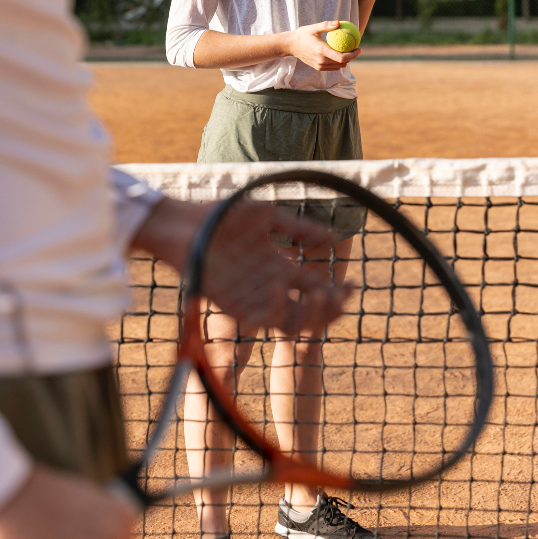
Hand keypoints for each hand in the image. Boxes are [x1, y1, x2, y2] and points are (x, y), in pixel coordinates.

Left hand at [133, 198, 349, 335]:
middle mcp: (270, 287)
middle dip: (329, 309)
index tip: (352, 286)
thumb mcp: (268, 218)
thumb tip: (336, 236)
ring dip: (308, 314)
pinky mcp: (232, 305)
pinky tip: (280, 291)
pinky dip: (274, 311)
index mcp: (280, 267)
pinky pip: (260, 320)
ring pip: (290, 322)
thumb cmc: (223, 216)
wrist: (185, 224)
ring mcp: (252, 298)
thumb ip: (299, 229)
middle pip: (308, 313)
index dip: (336, 292)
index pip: (315, 288)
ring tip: (317, 295)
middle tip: (339, 295)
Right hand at [286, 20, 360, 70]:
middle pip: (342, 63)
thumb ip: (327, 25)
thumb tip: (339, 22)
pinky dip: (339, 62)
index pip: (342, 57)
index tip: (359, 48)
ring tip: (350, 51)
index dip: (353, 55)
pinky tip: (341, 54)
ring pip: (339, 66)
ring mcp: (319, 66)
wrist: (290, 46)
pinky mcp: (318, 68)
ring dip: (346, 60)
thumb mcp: (314, 28)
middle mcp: (321, 61)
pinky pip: (333, 67)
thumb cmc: (302, 35)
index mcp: (321, 51)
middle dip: (352, 57)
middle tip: (356, 48)